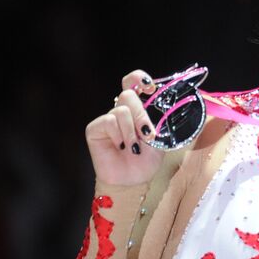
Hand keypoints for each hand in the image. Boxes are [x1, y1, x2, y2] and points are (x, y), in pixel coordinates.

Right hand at [85, 70, 162, 185]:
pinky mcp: (95, 128)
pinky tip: (121, 146)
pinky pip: (108, 121)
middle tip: (147, 134)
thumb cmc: (147, 159)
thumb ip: (158, 121)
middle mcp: (122, 111)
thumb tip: (162, 107)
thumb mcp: (159, 138)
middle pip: (128, 95)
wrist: (133, 179)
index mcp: (138, 109)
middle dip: (140, 115)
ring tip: (134, 147)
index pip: (133, 82)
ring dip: (131, 131)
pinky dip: (119, 135)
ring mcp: (108, 118)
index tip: (150, 87)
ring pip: (120, 110)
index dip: (139, 79)